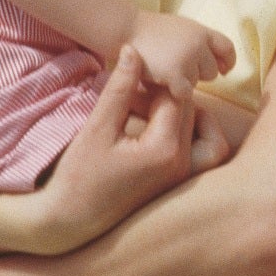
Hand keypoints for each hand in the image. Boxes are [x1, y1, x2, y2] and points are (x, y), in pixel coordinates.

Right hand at [31, 47, 196, 252]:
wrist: (70, 224)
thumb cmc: (78, 177)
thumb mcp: (97, 128)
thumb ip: (119, 88)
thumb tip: (133, 51)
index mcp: (165, 150)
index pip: (176, 97)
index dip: (154, 82)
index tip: (130, 82)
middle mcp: (183, 167)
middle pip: (193, 112)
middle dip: (166, 97)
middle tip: (132, 98)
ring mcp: (184, 180)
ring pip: (206, 134)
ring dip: (183, 116)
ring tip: (146, 114)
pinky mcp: (179, 187)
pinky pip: (200, 154)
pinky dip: (186, 137)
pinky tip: (152, 134)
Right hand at [128, 12, 235, 101]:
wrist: (126, 30)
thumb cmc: (151, 31)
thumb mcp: (181, 28)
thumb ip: (199, 42)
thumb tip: (221, 65)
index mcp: (201, 31)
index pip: (227, 48)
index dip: (228, 61)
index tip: (223, 70)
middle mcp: (198, 45)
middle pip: (212, 72)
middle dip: (198, 73)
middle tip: (178, 68)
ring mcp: (187, 59)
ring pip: (196, 84)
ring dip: (183, 82)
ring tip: (165, 70)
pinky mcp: (174, 74)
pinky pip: (185, 93)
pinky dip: (174, 92)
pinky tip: (162, 82)